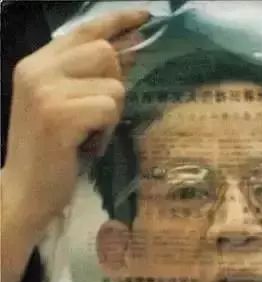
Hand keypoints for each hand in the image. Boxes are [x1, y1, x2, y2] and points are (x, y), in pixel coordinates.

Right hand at [1, 9, 148, 281]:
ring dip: (111, 113)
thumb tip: (128, 51)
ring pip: (112, 84)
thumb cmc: (50, 155)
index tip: (145, 15)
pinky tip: (88, 145)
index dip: (117, 21)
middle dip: (115, 86)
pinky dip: (106, 130)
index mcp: (37, 63)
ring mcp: (46, 91)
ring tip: (89, 135)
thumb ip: (88, 78)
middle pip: (105, 53)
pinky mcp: (59, 115)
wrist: (25, 193)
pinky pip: (108, 109)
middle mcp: (37, 70)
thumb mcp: (65, 108)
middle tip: (99, 117)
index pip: (84, 30)